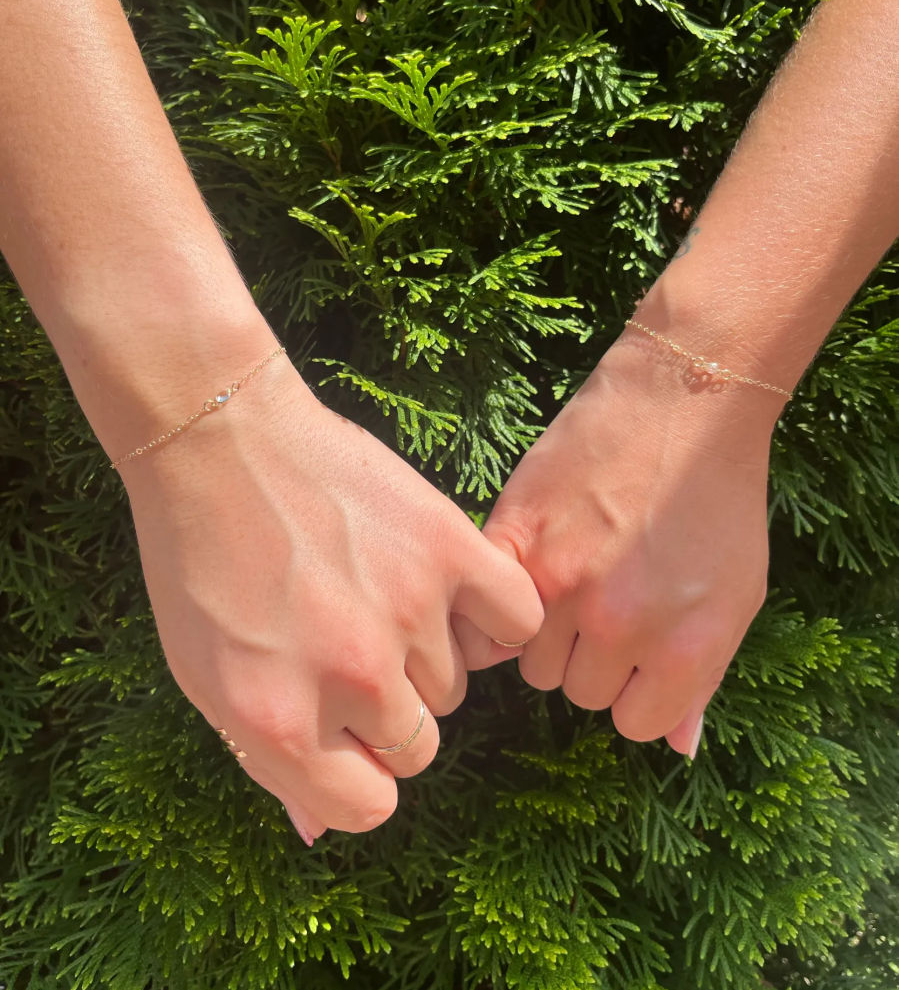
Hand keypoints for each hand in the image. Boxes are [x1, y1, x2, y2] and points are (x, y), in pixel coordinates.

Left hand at [120, 359, 542, 837]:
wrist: (220, 441)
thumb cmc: (200, 560)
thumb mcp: (205, 676)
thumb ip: (270, 759)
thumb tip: (320, 832)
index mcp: (278, 725)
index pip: (366, 807)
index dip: (357, 773)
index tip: (346, 736)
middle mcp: (352, 681)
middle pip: (418, 745)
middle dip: (388, 709)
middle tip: (353, 644)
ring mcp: (408, 613)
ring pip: (456, 683)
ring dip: (426, 653)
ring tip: (380, 594)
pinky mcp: (450, 549)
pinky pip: (515, 622)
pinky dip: (493, 617)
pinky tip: (456, 593)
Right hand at [478, 333, 777, 755]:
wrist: (682, 403)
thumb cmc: (719, 500)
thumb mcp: (737, 597)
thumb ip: (702, 679)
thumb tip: (677, 748)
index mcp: (682, 649)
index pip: (634, 725)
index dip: (634, 689)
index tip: (636, 652)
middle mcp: (618, 625)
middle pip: (575, 691)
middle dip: (589, 657)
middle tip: (603, 603)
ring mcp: (560, 580)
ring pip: (526, 658)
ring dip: (544, 632)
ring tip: (568, 579)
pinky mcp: (515, 537)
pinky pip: (486, 608)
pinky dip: (498, 601)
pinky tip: (523, 572)